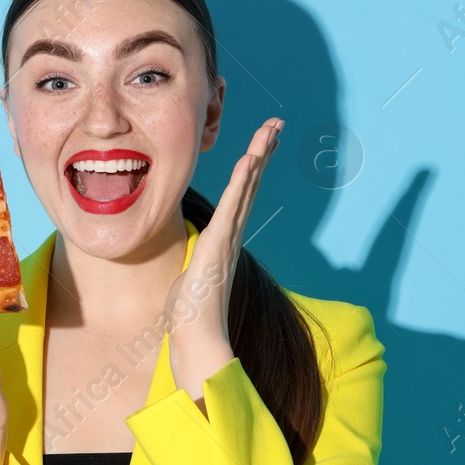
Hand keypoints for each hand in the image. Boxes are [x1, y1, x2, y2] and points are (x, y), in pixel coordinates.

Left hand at [164, 117, 283, 400]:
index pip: (241, 196)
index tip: (260, 145)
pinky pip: (233, 206)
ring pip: (247, 188)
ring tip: (271, 129)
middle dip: (263, 152)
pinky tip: (250, 159)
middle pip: (251, 184)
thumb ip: (193, 271)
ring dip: (259, 156)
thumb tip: (188, 275)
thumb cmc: (190, 317)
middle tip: (276, 125)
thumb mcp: (188, 282)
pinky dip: (243, 182)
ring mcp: (227, 239)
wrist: (197, 340)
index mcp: (223, 241)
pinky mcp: (218, 245)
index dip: (251, 169)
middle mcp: (231, 236)